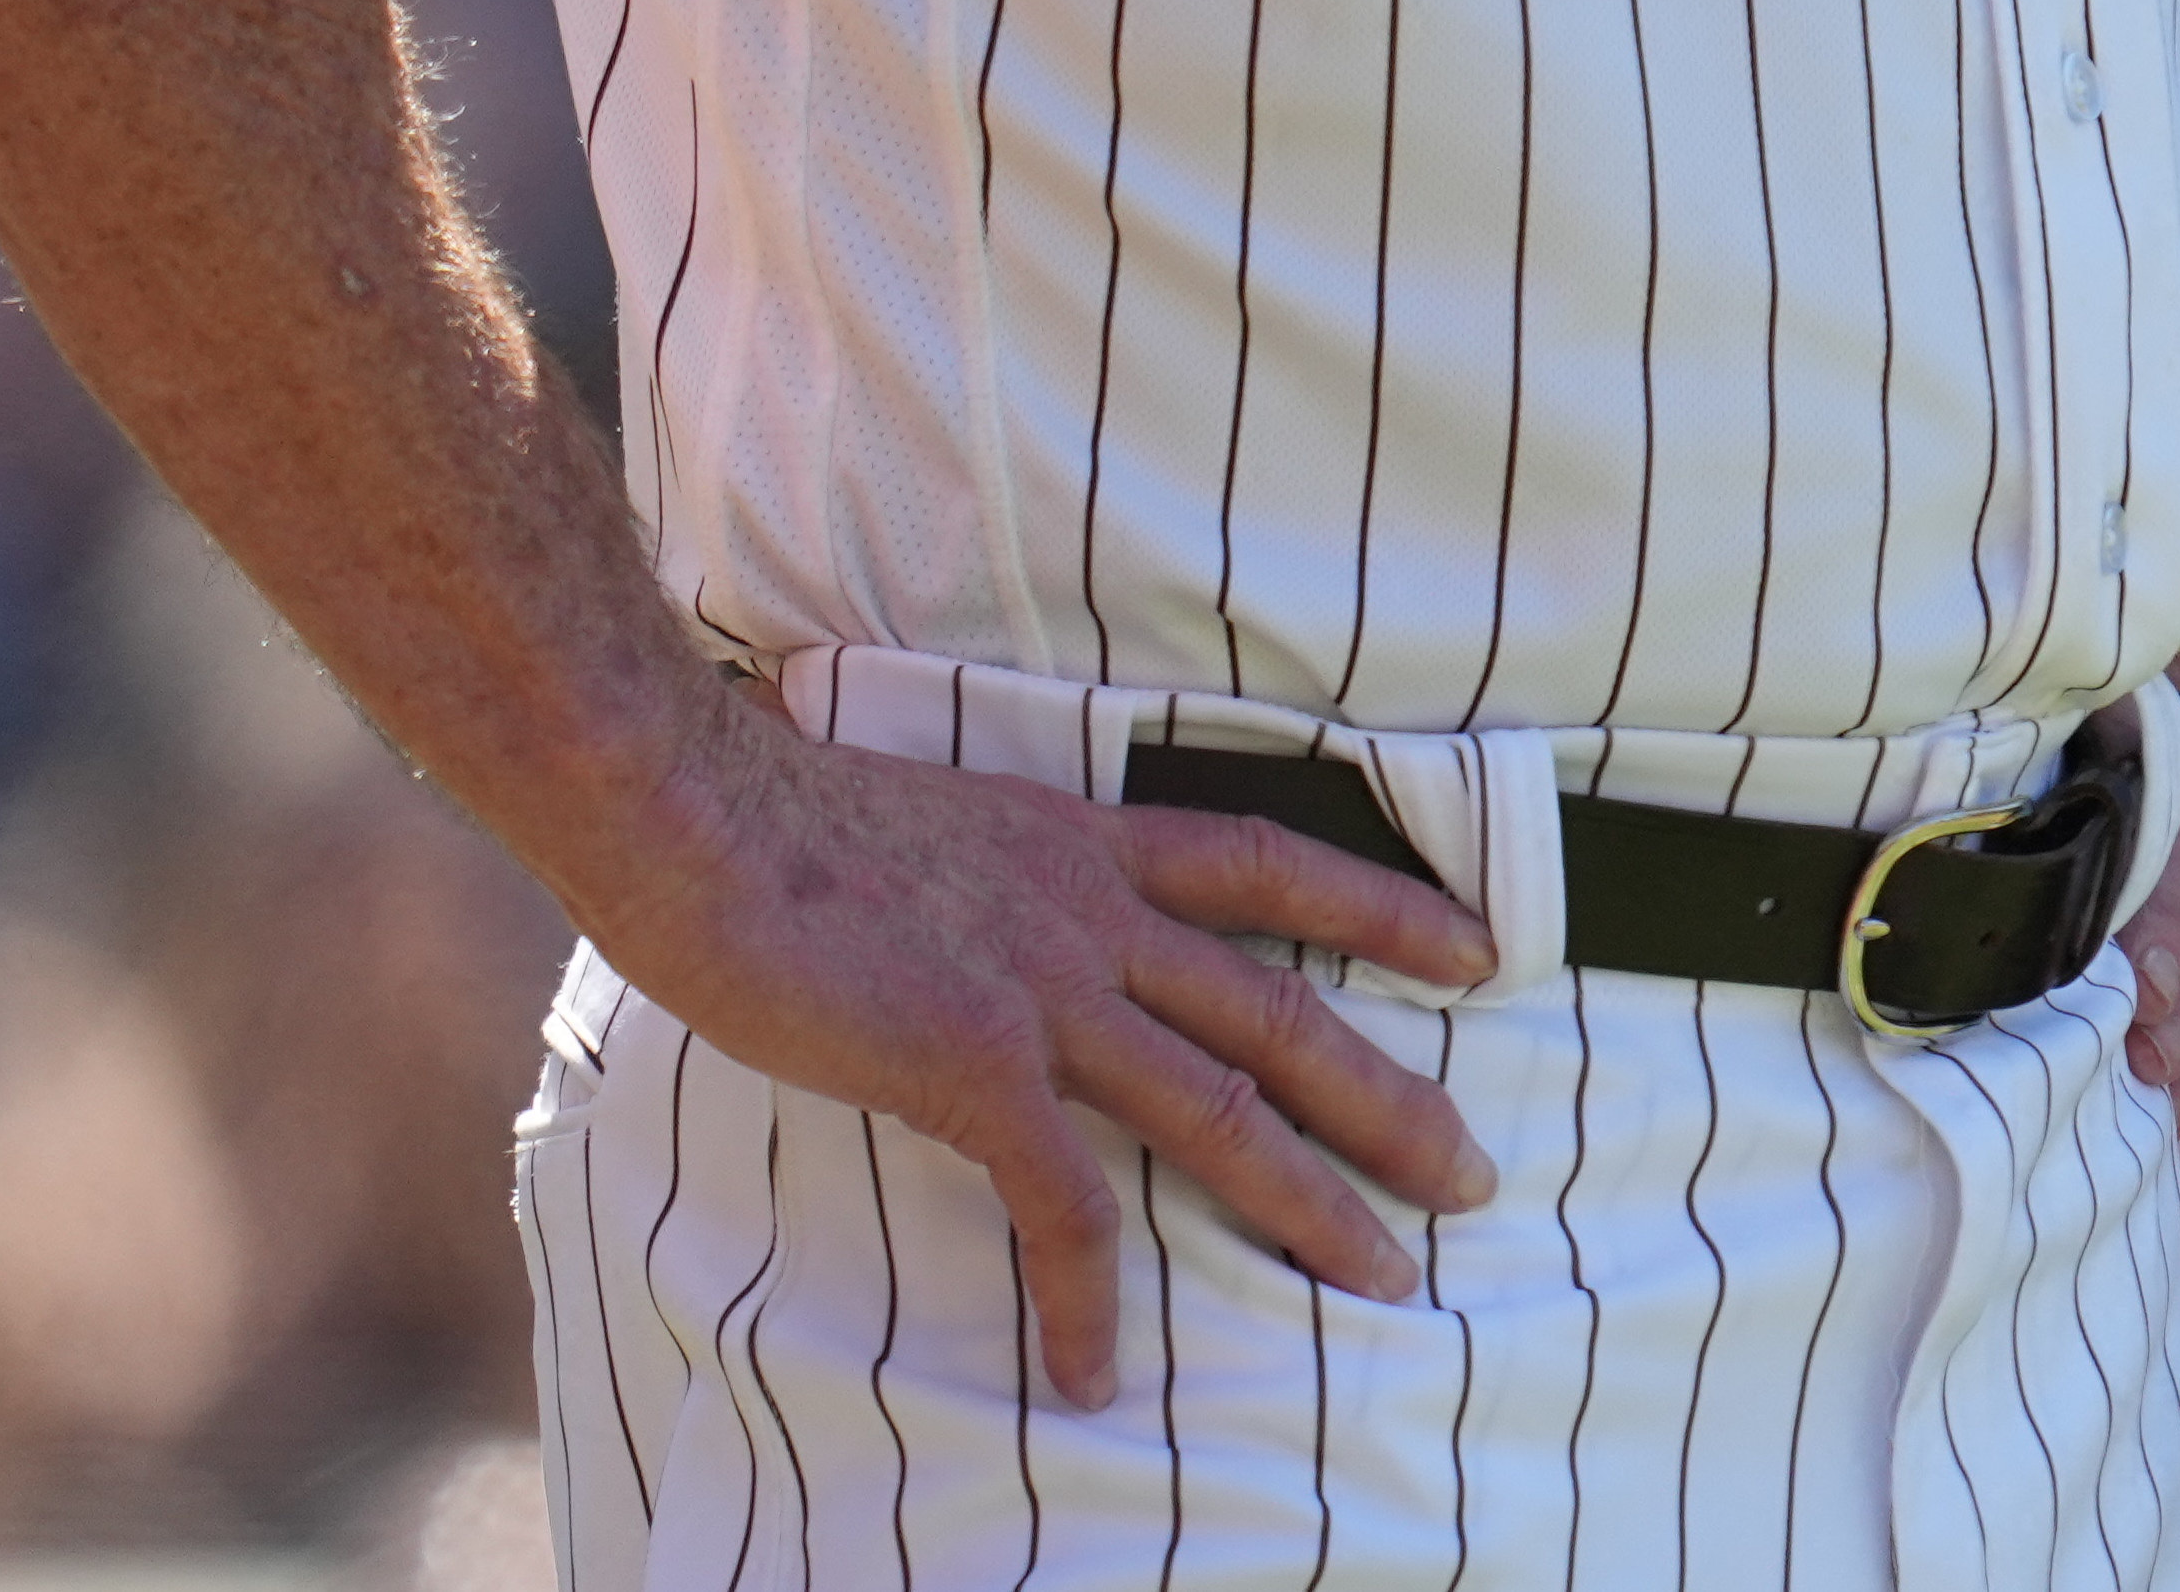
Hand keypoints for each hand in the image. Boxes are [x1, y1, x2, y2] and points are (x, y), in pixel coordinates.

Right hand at [583, 684, 1501, 1406]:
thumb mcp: (940, 826)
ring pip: (1220, 1109)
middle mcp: (1092, 914)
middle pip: (1282, 1012)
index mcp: (1087, 846)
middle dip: (1393, 1098)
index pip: (1271, 864)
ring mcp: (1043, 988)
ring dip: (1310, 1205)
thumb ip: (1002, 883)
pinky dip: (1087, 1293)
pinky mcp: (972, 1062)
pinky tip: (1097, 1371)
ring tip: (1384, 1283)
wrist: (697, 810)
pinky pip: (1060, 1201)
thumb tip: (1006, 933)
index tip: (1482, 947)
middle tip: (1477, 1172)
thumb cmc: (781, 821)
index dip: (1385, 907)